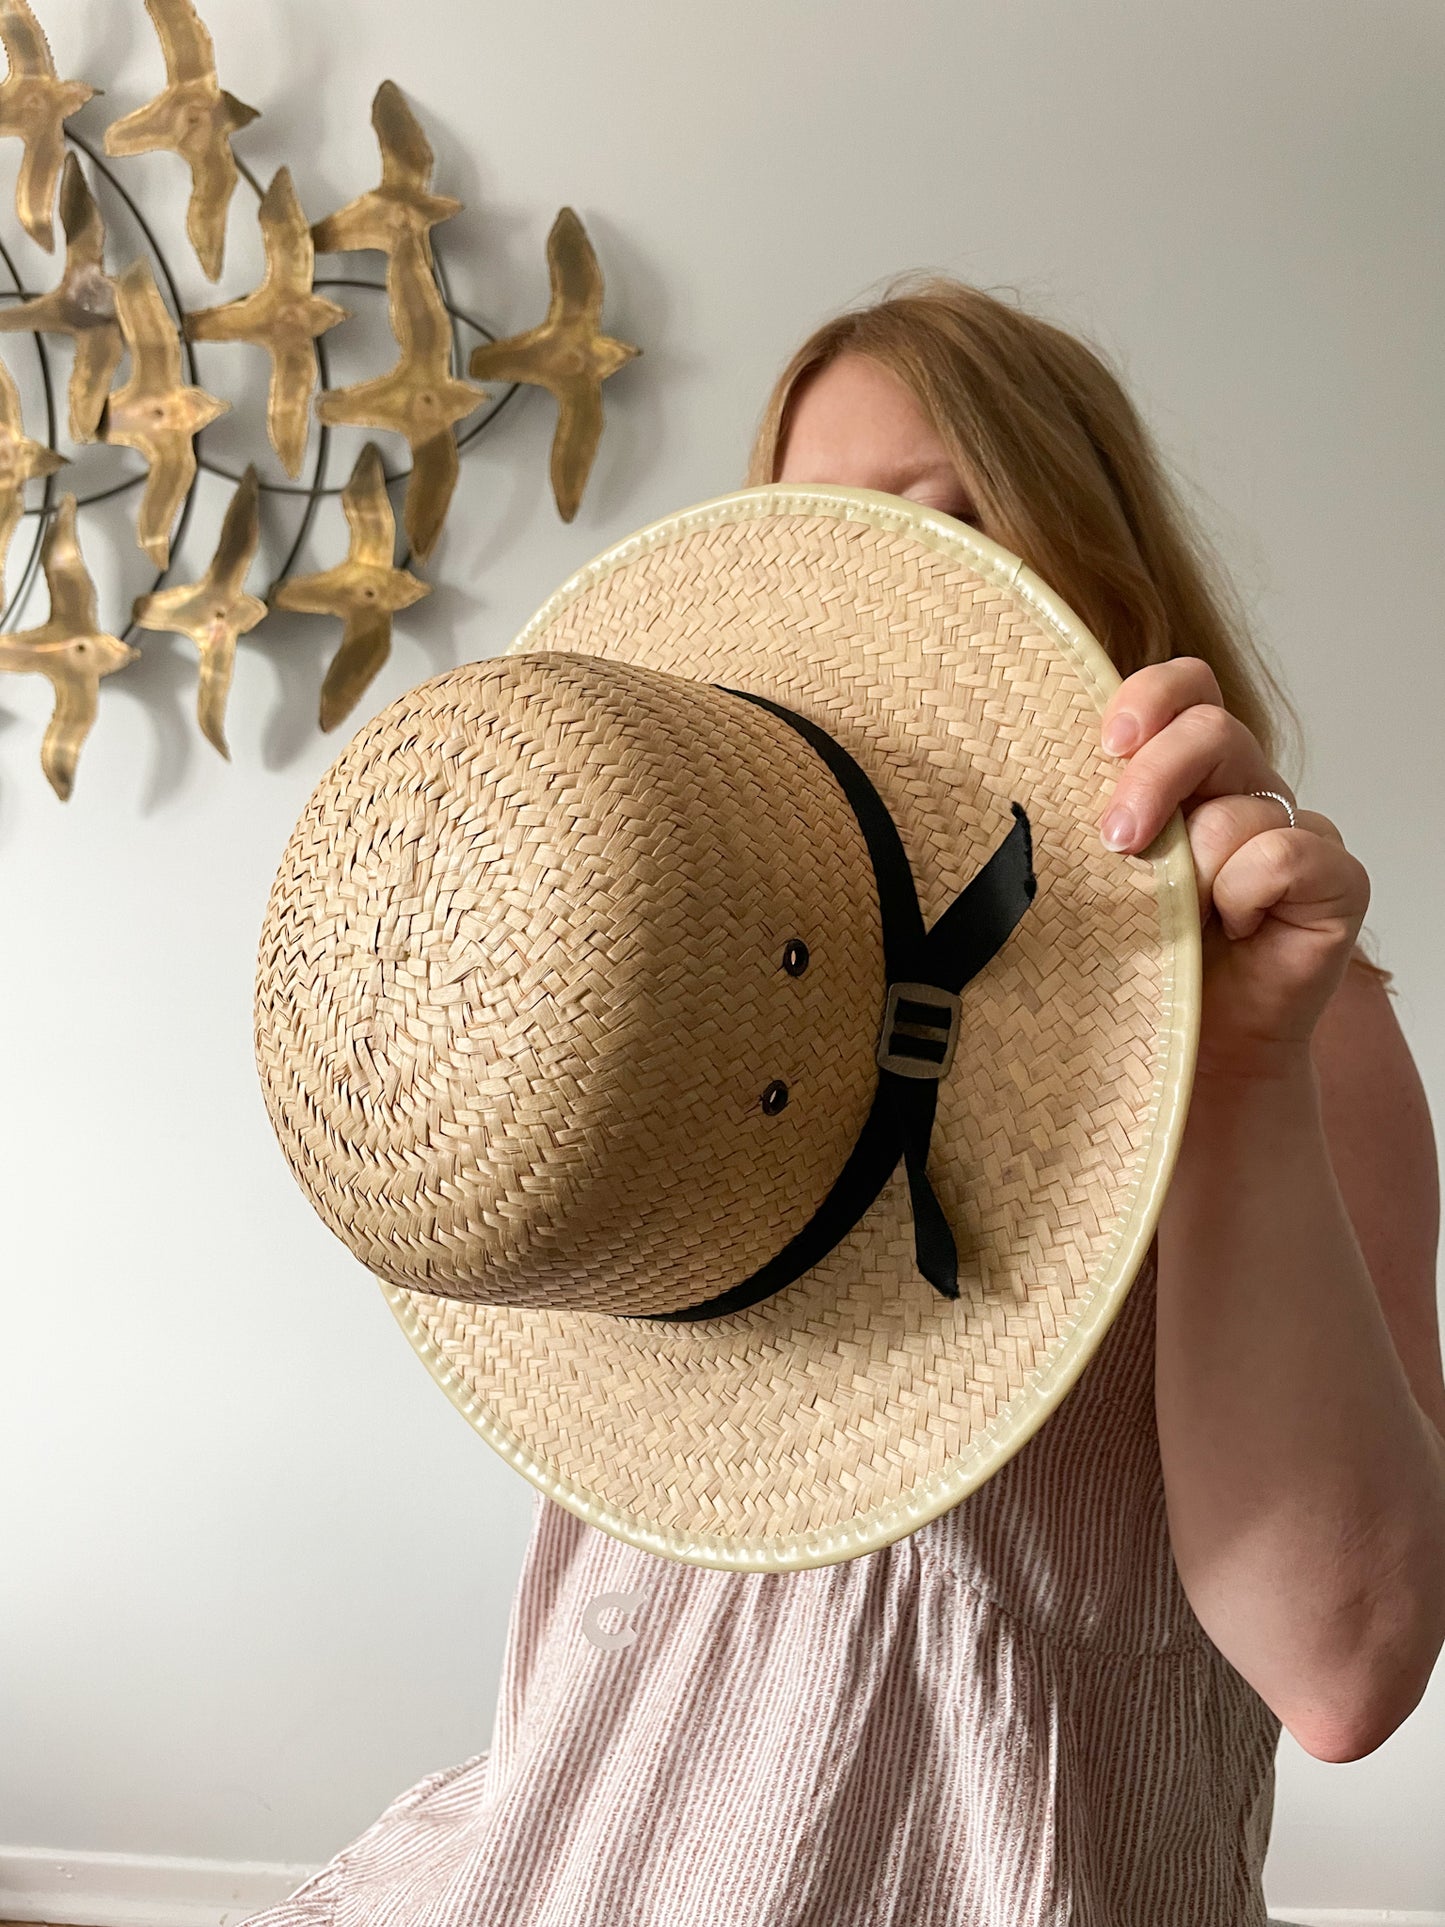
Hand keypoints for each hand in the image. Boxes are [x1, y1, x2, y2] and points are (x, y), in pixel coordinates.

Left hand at [1098, 658, 1370, 1080]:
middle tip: (1116, 840)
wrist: (1190, 1056)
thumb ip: (1080, 822)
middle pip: (1211, 728)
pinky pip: (1285, 853)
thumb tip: (1017, 780)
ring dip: (1194, 869)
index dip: (1150, 697)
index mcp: (1185, 776)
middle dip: (1154, 777)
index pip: (1184, 687)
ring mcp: (1293, 833)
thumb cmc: (1133, 967)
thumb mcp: (1090, 881)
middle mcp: (1242, 791)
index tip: (1104, 744)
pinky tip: (1233, 933)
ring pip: (1241, 806)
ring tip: (1179, 920)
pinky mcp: (1335, 881)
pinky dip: (1246, 893)